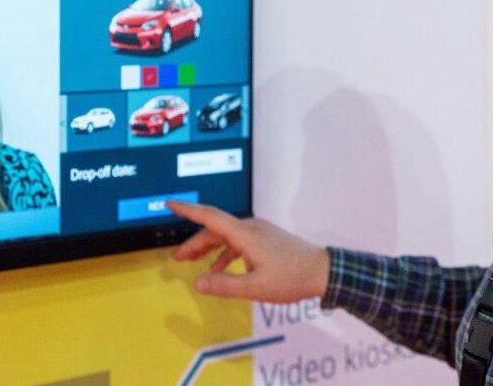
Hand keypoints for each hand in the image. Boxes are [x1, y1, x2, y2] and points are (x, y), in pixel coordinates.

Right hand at [167, 200, 329, 302]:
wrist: (322, 271)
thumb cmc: (290, 278)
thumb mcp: (254, 287)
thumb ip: (224, 285)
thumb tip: (197, 282)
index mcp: (245, 234)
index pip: (210, 217)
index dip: (188, 210)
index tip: (170, 203)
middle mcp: (250, 228)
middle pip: (215, 229)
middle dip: (194, 242)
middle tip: (177, 258)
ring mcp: (259, 232)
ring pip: (226, 235)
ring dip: (208, 247)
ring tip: (192, 262)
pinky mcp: (266, 239)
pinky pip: (238, 241)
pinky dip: (224, 252)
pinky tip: (218, 268)